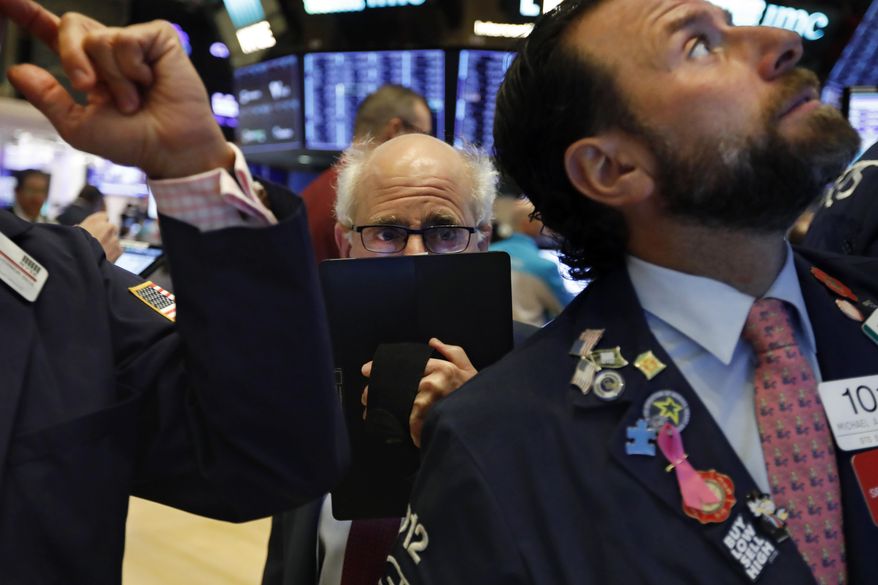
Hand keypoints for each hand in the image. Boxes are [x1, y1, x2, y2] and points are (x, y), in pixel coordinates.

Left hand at [3, 2, 232, 177]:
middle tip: (87, 86)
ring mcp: (135, 43)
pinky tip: (150, 82)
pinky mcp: (159, 38)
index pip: (53, 33)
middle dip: (71, 55)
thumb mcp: (79, 127)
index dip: (28, 13)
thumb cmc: (133, 142)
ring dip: (113, 77)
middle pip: (71, 25)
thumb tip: (16, 70)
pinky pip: (126, 38)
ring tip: (134, 100)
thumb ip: (47, 98)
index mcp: (89, 69)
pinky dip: (132, 66)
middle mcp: (110, 52)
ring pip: (99, 37)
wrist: (171, 149)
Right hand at [77, 211, 121, 261]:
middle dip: (107, 233)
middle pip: (111, 228)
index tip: (98, 229)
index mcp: (96, 220)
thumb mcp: (75, 232)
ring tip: (98, 252)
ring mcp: (115, 238)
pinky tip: (103, 257)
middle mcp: (108, 226)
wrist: (82, 262)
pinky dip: (113, 253)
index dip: (100, 223)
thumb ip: (85, 227)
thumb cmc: (75, 247)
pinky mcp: (119, 249)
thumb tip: (87, 228)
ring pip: (114, 240)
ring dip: (109, 244)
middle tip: (99, 242)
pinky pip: (117, 249)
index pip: (104, 216)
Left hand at [361, 338, 476, 447]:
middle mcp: (435, 380)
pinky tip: (404, 434)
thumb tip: (432, 341)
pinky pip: (412, 421)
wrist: (489, 414)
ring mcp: (433, 399)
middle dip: (380, 392)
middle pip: (399, 384)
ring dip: (388, 412)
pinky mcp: (431, 417)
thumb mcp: (468, 368)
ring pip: (403, 403)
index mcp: (442, 366)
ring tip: (376, 418)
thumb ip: (452, 352)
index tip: (365, 370)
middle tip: (367, 399)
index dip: (383, 367)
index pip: (408, 364)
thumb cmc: (477, 392)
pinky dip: (409, 429)